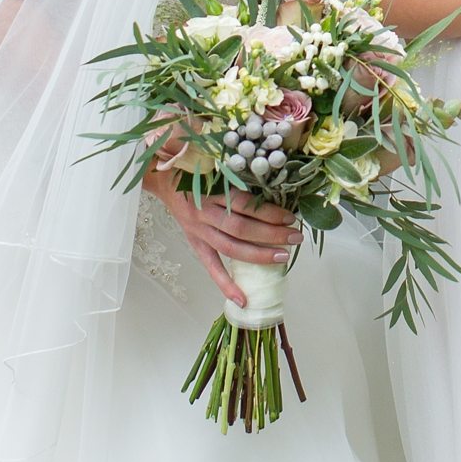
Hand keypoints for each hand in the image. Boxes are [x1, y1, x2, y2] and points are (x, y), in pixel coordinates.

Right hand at [143, 168, 302, 306]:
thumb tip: (272, 178)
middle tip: (296, 237)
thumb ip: (237, 170)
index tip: (290, 216)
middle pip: (241, 228)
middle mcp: (205, 213)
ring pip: (230, 248)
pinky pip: (211, 267)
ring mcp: (199, 231)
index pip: (243, 204)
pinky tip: (243, 299)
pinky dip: (226, 284)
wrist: (165, 179)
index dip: (268, 212)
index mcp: (211, 191)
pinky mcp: (195, 244)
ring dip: (258, 255)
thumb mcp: (214, 162)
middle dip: (271, 234)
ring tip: (283, 258)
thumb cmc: (196, 168)